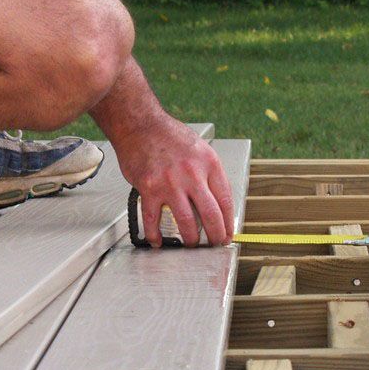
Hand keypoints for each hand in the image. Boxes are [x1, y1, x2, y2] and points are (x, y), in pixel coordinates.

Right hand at [113, 116, 235, 246]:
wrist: (140, 125)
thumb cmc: (168, 135)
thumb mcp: (199, 149)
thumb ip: (208, 174)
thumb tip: (215, 201)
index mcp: (209, 163)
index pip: (225, 200)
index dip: (228, 222)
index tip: (227, 233)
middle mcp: (192, 174)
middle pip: (211, 215)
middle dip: (215, 236)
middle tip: (214, 244)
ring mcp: (170, 183)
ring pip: (186, 221)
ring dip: (190, 239)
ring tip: (191, 244)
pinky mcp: (150, 188)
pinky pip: (153, 219)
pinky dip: (155, 234)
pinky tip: (158, 241)